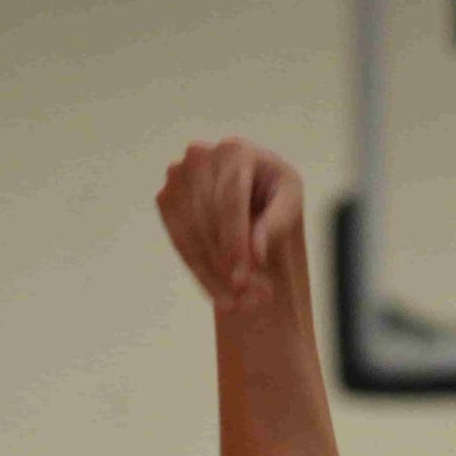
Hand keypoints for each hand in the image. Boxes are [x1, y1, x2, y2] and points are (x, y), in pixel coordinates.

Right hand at [156, 138, 302, 312]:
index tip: (242, 280)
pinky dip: (201, 273)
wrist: (250, 192)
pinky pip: (180, 243)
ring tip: (241, 304)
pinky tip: (220, 297)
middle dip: (228, 264)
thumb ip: (277, 222)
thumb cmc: (274, 194)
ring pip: (192, 236)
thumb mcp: (290, 201)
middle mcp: (200, 156)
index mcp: (235, 150)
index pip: (230, 201)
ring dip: (215, 276)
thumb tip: (255, 252)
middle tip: (253, 300)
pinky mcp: (166, 198)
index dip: (235, 242)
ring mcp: (177, 175)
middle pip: (210, 221)